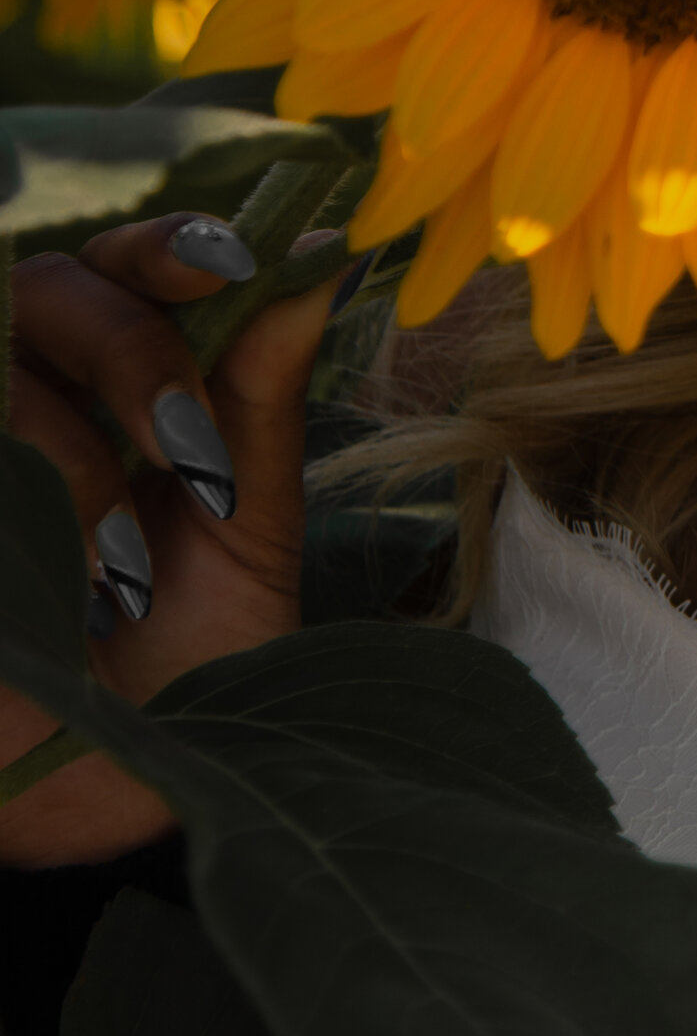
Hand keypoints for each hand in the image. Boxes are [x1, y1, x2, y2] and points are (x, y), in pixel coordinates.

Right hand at [0, 212, 338, 866]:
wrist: (121, 795)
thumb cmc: (187, 657)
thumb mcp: (242, 524)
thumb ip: (263, 394)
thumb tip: (326, 255)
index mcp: (108, 377)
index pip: (121, 259)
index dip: (168, 240)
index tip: (237, 259)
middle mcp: (28, 393)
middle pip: (52, 285)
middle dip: (131, 351)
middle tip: (190, 445)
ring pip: (1, 369)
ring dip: (76, 452)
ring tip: (134, 561)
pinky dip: (37, 502)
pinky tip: (77, 592)